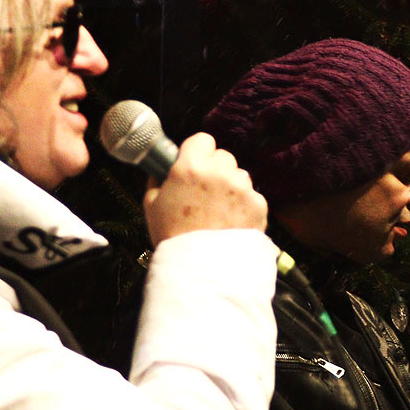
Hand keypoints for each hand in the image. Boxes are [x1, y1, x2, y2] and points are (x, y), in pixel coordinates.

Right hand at [142, 133, 267, 244]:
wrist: (201, 269)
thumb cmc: (174, 239)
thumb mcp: (151, 206)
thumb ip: (157, 181)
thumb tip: (161, 170)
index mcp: (190, 167)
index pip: (202, 139)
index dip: (198, 151)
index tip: (196, 162)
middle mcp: (219, 172)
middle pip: (223, 157)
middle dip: (216, 170)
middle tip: (205, 192)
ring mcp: (241, 188)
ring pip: (239, 175)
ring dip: (231, 187)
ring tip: (219, 211)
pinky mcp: (258, 204)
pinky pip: (252, 196)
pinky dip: (245, 206)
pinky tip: (231, 222)